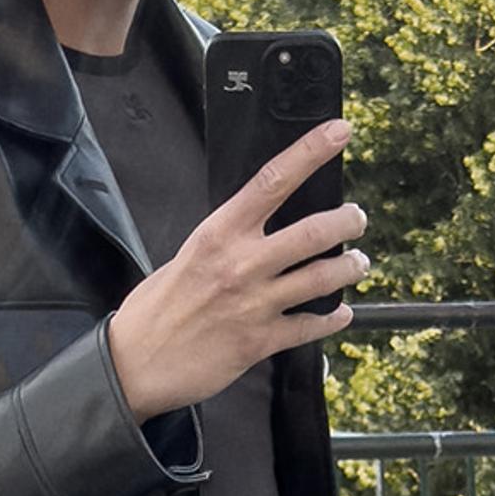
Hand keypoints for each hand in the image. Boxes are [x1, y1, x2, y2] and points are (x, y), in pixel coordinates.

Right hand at [107, 118, 366, 420]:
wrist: (136, 363)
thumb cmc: (156, 308)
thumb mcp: (187, 257)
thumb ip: (226, 243)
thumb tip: (257, 231)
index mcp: (219, 234)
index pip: (272, 182)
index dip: (310, 153)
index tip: (339, 132)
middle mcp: (242, 264)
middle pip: (313, 232)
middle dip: (346, 222)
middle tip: (357, 219)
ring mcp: (254, 304)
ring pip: (321, 278)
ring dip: (349, 268)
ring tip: (358, 263)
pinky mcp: (260, 342)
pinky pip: (309, 327)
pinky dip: (331, 319)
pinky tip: (340, 314)